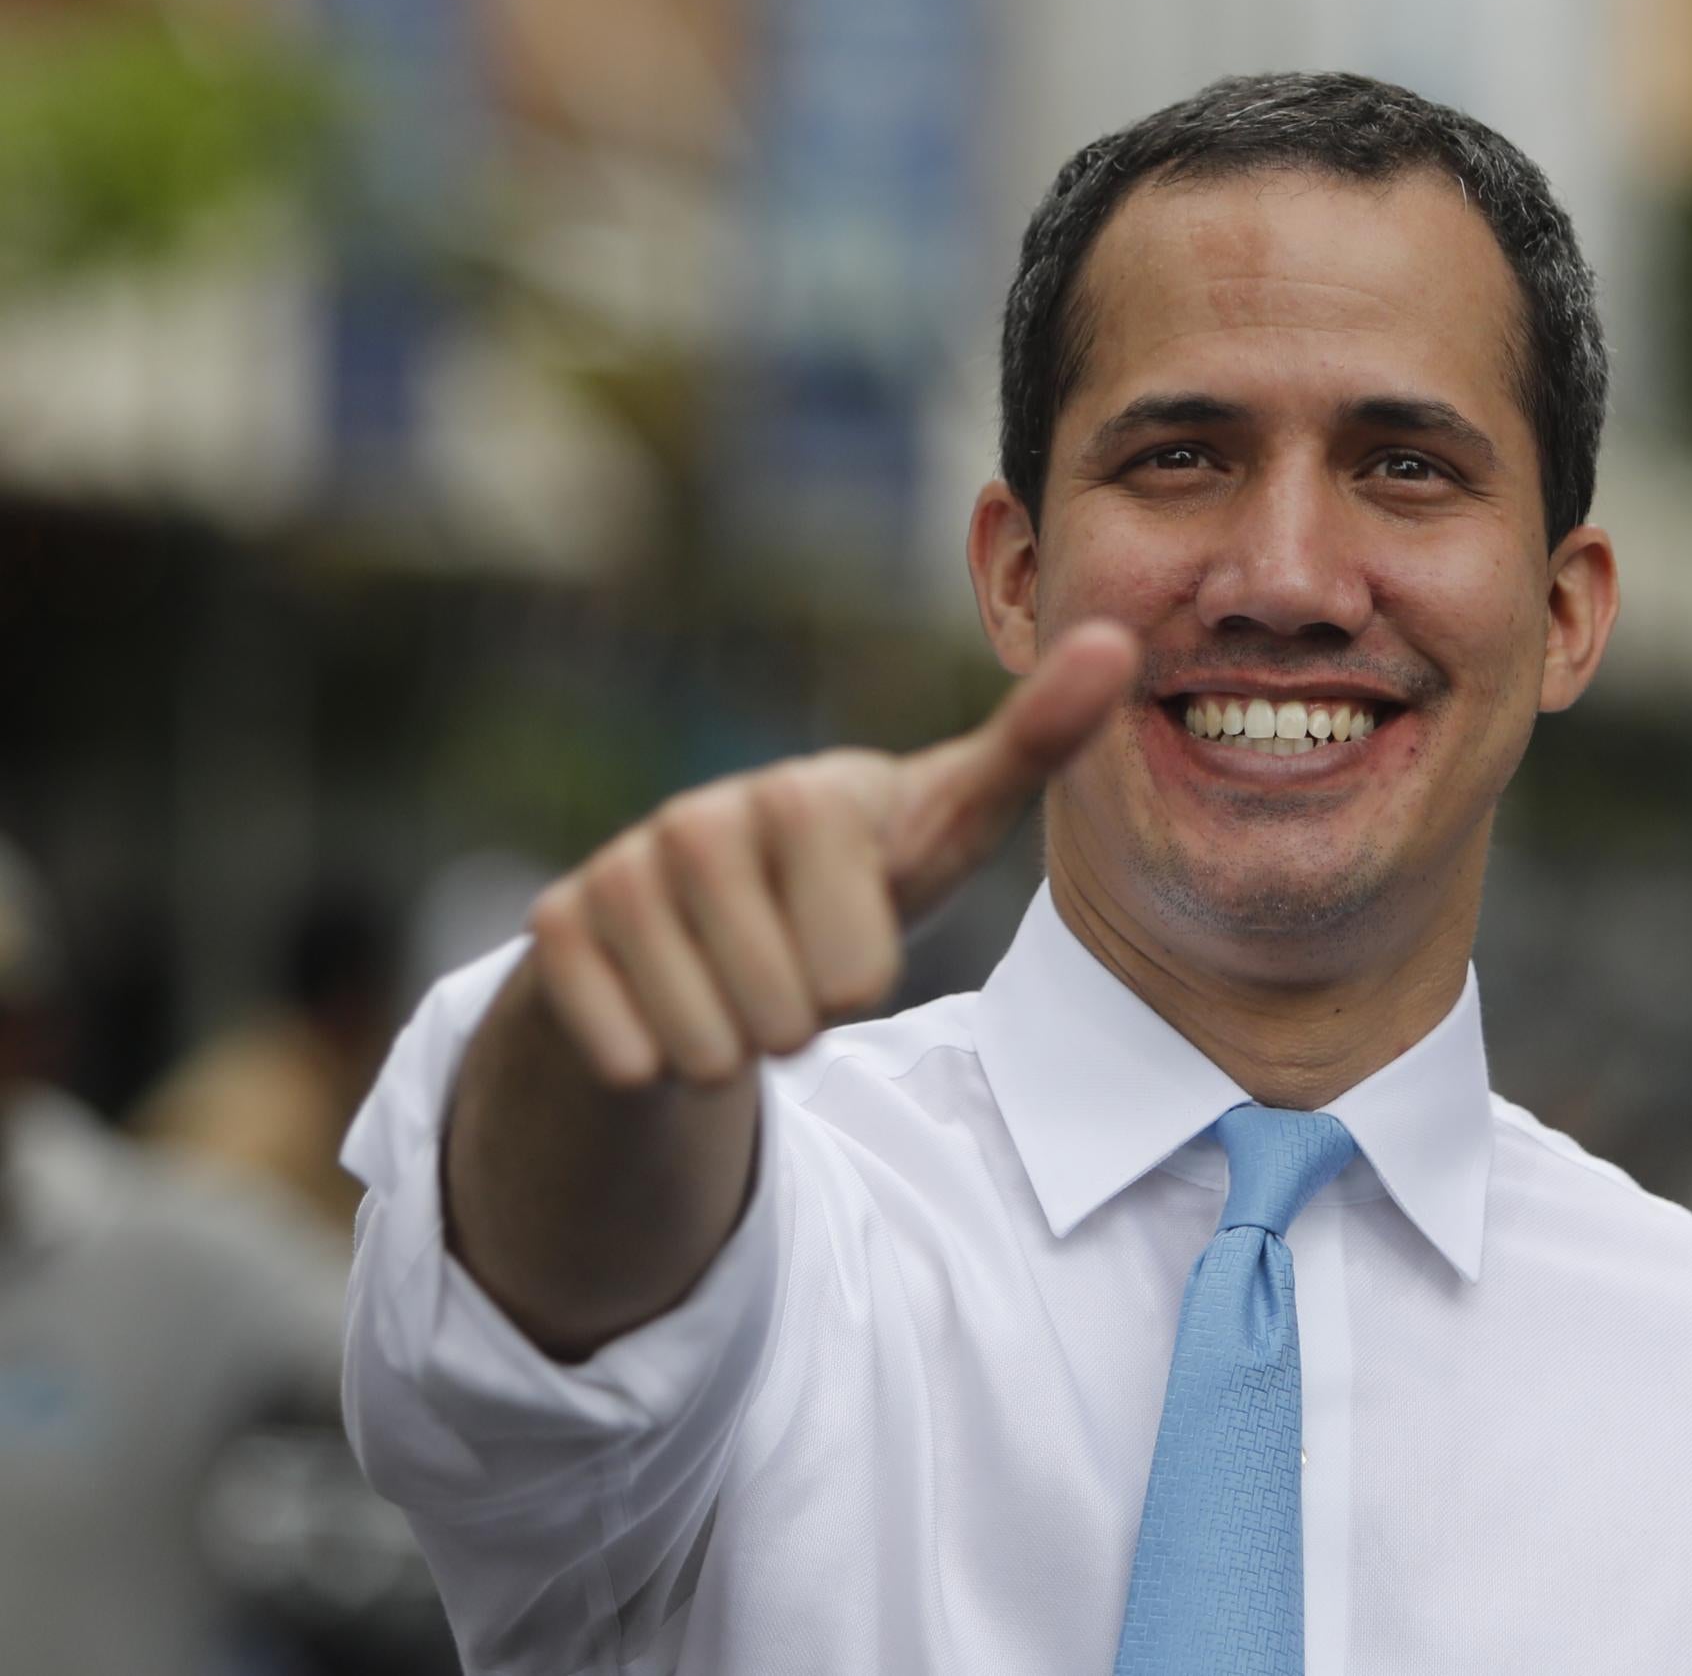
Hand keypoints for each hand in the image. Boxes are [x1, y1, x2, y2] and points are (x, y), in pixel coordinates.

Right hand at [525, 620, 1140, 1088]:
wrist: (718, 919)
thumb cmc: (858, 871)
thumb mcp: (949, 822)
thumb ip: (1035, 744)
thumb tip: (1121, 640)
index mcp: (809, 799)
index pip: (856, 972)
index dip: (860, 983)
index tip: (857, 950)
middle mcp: (703, 819)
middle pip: (780, 1022)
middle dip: (798, 1026)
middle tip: (795, 972)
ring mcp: (622, 869)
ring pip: (701, 1049)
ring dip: (730, 1048)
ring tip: (739, 988)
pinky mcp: (558, 926)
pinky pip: (620, 1059)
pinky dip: (651, 1064)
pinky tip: (663, 1006)